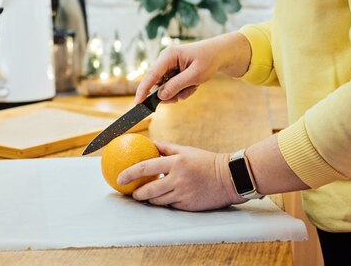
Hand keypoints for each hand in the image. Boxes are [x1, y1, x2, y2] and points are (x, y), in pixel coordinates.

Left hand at [117, 142, 244, 210]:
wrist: (230, 177)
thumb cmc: (206, 161)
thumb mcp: (186, 150)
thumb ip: (166, 148)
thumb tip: (150, 144)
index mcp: (176, 162)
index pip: (146, 168)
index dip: (130, 173)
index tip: (119, 177)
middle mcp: (178, 179)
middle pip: (149, 190)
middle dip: (137, 193)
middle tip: (131, 192)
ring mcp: (183, 194)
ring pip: (158, 200)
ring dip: (149, 199)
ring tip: (143, 195)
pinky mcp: (189, 205)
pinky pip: (171, 205)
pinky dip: (164, 202)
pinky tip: (161, 199)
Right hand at [134, 32, 251, 103]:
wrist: (221, 54)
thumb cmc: (209, 60)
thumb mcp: (195, 75)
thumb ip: (176, 85)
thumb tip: (161, 95)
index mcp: (168, 55)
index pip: (152, 74)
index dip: (143, 89)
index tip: (138, 102)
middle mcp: (166, 60)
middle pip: (158, 84)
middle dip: (170, 93)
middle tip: (182, 96)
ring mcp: (169, 66)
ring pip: (167, 87)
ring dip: (179, 92)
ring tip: (193, 87)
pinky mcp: (174, 72)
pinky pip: (173, 86)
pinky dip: (183, 89)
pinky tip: (193, 85)